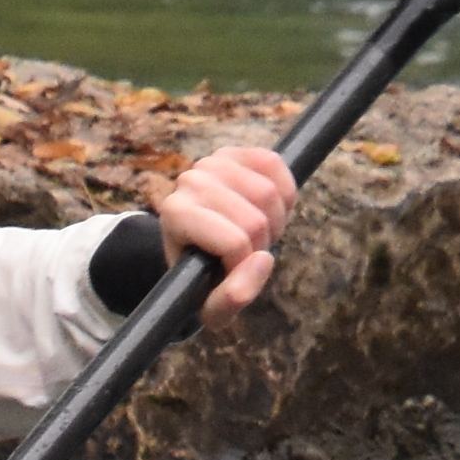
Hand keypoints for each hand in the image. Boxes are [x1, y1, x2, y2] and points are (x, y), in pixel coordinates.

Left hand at [158, 144, 297, 314]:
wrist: (197, 246)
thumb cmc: (203, 279)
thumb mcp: (212, 307)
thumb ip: (232, 299)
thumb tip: (263, 261)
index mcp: (175, 214)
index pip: (235, 242)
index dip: (246, 265)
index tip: (233, 270)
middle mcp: (188, 181)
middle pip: (256, 219)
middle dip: (263, 244)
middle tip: (248, 251)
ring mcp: (211, 162)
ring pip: (268, 193)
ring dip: (276, 220)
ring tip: (256, 232)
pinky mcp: (235, 152)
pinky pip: (274, 164)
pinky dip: (284, 192)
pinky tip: (270, 209)